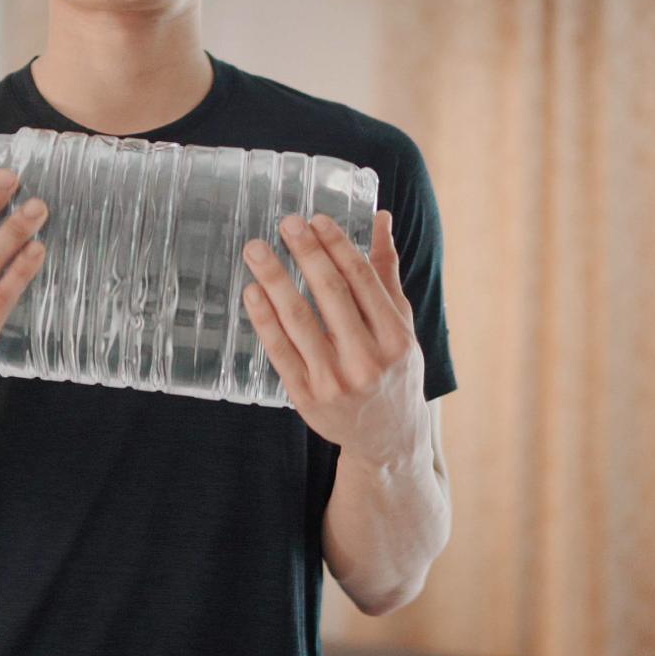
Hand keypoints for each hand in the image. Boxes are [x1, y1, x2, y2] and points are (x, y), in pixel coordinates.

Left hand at [241, 210, 428, 465]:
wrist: (388, 438)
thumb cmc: (393, 371)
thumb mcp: (401, 325)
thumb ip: (386, 272)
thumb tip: (380, 218)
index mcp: (396, 336)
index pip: (362, 279)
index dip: (337, 245)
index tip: (316, 219)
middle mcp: (368, 359)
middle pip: (331, 294)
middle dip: (306, 253)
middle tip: (286, 222)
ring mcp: (335, 380)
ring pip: (300, 320)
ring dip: (275, 279)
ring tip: (256, 249)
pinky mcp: (307, 397)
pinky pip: (280, 351)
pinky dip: (264, 319)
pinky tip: (252, 292)